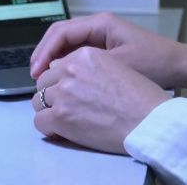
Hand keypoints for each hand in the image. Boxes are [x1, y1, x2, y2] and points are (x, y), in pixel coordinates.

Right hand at [30, 13, 186, 94]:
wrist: (179, 66)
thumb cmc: (154, 64)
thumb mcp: (119, 65)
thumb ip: (87, 66)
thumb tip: (57, 69)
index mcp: (100, 24)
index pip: (61, 31)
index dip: (45, 50)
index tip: (36, 70)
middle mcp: (98, 26)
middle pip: (61, 35)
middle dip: (45, 53)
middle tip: (34, 74)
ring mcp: (101, 36)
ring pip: (68, 44)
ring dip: (54, 59)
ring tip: (43, 79)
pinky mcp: (105, 49)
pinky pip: (78, 53)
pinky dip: (67, 64)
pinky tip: (62, 79)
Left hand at [31, 46, 170, 153]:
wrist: (148, 120)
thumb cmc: (141, 98)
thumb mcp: (116, 67)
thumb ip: (89, 68)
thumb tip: (66, 76)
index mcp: (85, 55)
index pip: (57, 66)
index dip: (60, 81)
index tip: (65, 93)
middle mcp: (70, 69)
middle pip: (44, 82)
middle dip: (51, 95)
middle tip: (66, 109)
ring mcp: (63, 93)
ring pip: (38, 101)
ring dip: (49, 111)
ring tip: (65, 121)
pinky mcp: (60, 116)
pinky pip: (40, 122)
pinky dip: (48, 128)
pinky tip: (62, 131)